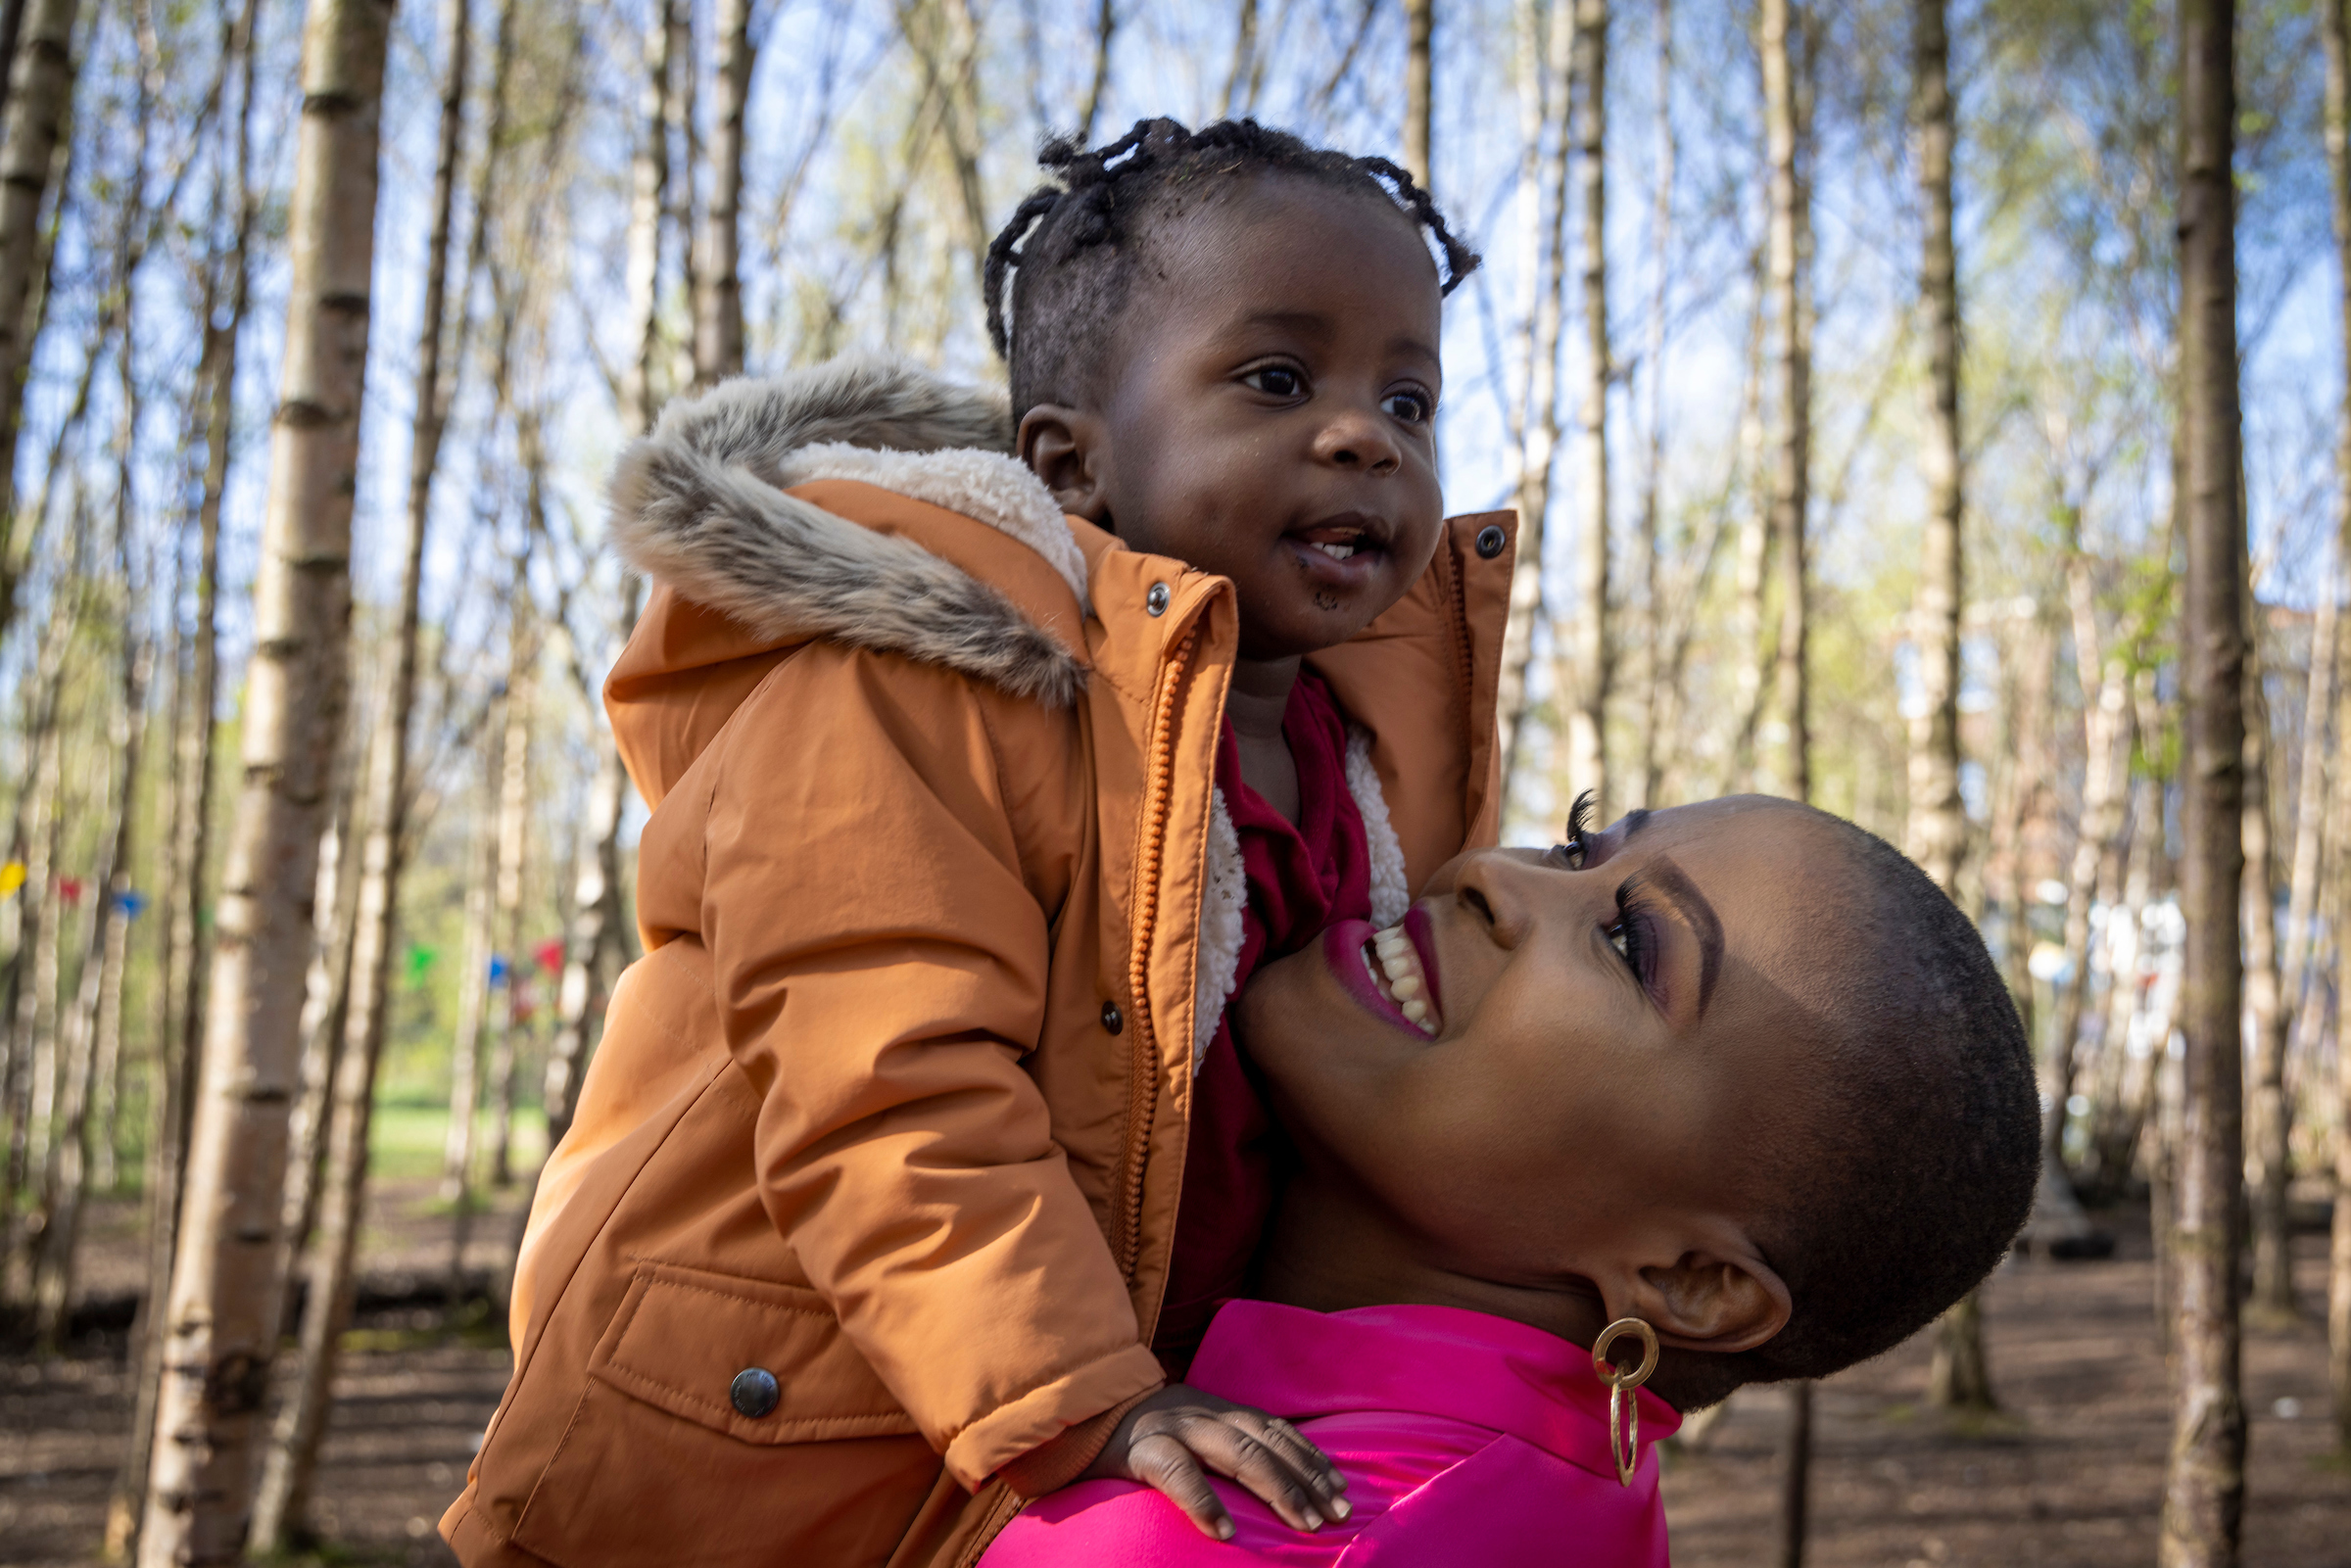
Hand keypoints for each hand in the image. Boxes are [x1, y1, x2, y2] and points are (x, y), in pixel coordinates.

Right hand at [1078, 1382, 1349, 1539]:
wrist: (1069, 1411)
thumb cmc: (1133, 1435)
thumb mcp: (1184, 1431)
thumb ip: (1219, 1448)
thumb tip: (1270, 1484)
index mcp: (1213, 1409)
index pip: (1274, 1428)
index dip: (1311, 1457)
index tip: (1342, 1489)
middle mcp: (1200, 1411)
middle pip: (1266, 1441)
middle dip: (1307, 1478)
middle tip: (1336, 1515)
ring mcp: (1172, 1427)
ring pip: (1236, 1452)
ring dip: (1277, 1488)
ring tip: (1303, 1523)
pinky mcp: (1140, 1450)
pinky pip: (1176, 1473)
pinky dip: (1204, 1501)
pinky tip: (1224, 1532)